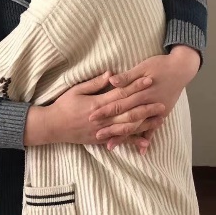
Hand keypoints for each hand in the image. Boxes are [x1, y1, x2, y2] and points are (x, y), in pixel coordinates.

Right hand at [24, 71, 165, 146]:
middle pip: (129, 112)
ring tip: (160, 119)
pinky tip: (146, 140)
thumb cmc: (63, 105)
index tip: (149, 80)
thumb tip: (111, 73)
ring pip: (128, 127)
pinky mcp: (101, 139)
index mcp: (97, 103)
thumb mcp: (77, 89)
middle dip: (147, 107)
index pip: (121, 93)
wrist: (53, 126)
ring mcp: (103, 130)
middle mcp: (103, 118)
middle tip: (163, 103)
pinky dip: (134, 140)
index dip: (136, 86)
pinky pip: (121, 140)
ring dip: (145, 123)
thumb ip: (95, 83)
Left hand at [90, 46, 200, 151]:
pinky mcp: (163, 113)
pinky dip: (147, 138)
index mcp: (141, 91)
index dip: (105, 110)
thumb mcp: (142, 67)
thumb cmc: (160, 65)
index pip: (119, 103)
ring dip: (124, 137)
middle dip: (111, 127)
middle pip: (126, 118)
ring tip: (111, 145)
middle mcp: (148, 103)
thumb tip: (111, 81)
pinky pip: (153, 128)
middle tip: (97, 136)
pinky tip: (141, 150)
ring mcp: (157, 110)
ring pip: (137, 126)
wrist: (182, 68)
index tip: (92, 117)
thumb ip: (127, 76)